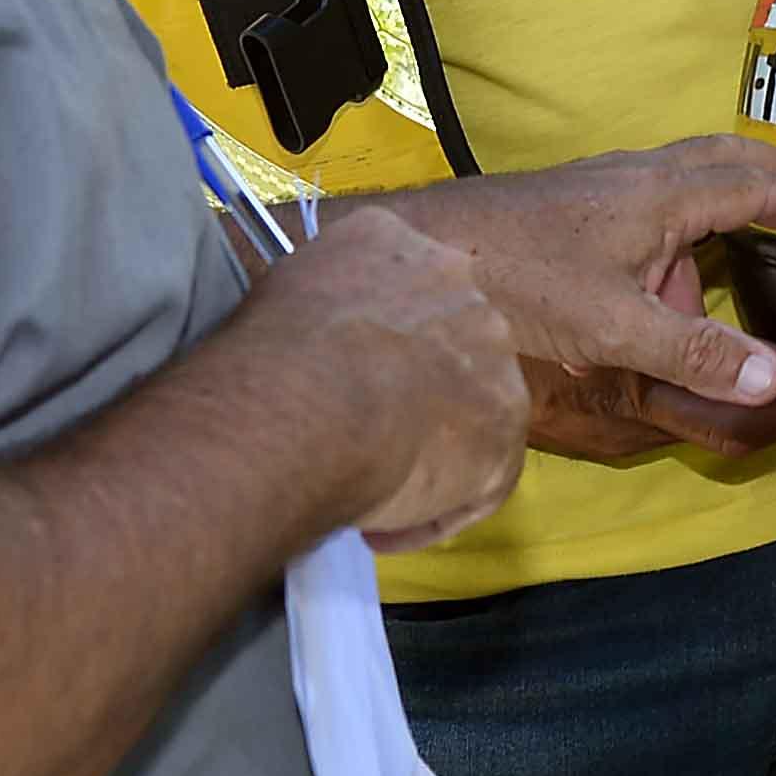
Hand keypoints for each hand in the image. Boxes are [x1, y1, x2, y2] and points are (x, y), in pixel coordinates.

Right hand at [220, 206, 528, 550]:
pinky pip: (477, 480)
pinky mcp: (503, 426)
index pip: (404, 290)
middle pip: (448, 345)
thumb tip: (316, 348)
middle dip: (411, 394)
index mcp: (400, 245)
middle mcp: (460, 288)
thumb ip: (318, 307)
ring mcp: (492, 356)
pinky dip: (430, 514)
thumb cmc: (271, 348)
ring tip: (365, 495)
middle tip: (357, 439)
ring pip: (467, 413)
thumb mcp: (283, 292)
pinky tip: (378, 529)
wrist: (308, 395)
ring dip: (425, 456)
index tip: (342, 385)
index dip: (376, 346)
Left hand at [382, 141, 775, 455]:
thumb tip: (775, 381)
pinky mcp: (569, 202)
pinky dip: (680, 210)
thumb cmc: (515, 278)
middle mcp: (633, 175)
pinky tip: (661, 256)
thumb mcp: (615, 326)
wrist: (422, 250)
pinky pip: (646, 192)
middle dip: (774, 170)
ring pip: (681, 171)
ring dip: (724, 189)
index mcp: (660, 194)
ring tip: (748, 231)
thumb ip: (696, 354)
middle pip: (723, 156)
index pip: (750, 188)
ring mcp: (598, 184)